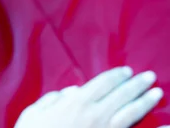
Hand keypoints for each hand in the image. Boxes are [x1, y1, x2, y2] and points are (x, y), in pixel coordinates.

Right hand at [15, 67, 166, 127]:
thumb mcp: (35, 112)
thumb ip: (54, 99)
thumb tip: (73, 91)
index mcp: (77, 102)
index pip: (103, 83)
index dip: (116, 76)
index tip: (127, 71)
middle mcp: (95, 114)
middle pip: (121, 95)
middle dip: (136, 84)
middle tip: (150, 76)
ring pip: (130, 113)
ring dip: (145, 102)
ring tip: (157, 93)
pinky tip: (166, 127)